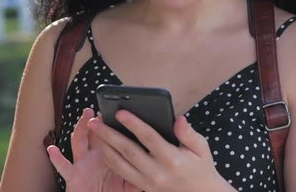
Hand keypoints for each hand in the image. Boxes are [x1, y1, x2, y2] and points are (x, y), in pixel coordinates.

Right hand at [47, 108, 141, 191]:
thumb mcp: (131, 183)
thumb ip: (142, 170)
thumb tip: (156, 158)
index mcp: (109, 155)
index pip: (111, 135)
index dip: (114, 123)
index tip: (121, 110)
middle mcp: (94, 156)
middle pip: (94, 134)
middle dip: (97, 120)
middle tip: (102, 107)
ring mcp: (82, 165)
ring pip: (79, 142)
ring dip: (80, 128)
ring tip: (85, 117)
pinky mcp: (73, 177)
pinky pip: (63, 167)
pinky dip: (57, 158)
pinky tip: (53, 149)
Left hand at [87, 110, 230, 191]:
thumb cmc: (201, 168)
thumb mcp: (201, 149)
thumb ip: (188, 133)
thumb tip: (178, 119)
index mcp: (172, 159)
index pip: (148, 138)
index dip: (133, 124)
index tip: (120, 112)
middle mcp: (157, 172)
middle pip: (127, 150)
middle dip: (109, 134)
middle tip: (94, 121)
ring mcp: (148, 182)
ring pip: (119, 164)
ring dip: (104, 147)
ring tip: (94, 132)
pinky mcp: (143, 188)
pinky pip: (122, 173)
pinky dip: (110, 160)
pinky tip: (103, 147)